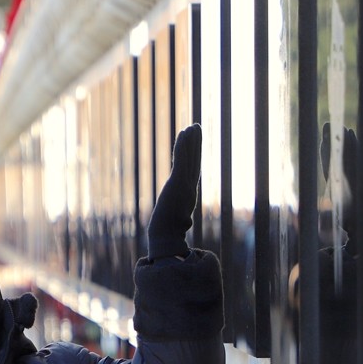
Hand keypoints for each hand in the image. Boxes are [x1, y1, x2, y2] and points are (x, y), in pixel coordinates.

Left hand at [148, 124, 200, 259]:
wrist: (166, 237)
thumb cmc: (169, 234)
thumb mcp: (178, 223)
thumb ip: (183, 219)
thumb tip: (186, 223)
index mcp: (189, 195)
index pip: (193, 171)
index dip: (195, 156)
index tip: (195, 144)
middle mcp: (189, 187)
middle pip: (194, 161)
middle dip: (196, 144)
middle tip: (196, 127)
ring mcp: (184, 184)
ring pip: (189, 158)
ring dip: (191, 141)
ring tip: (192, 126)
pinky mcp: (177, 183)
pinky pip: (181, 160)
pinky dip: (183, 146)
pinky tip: (183, 134)